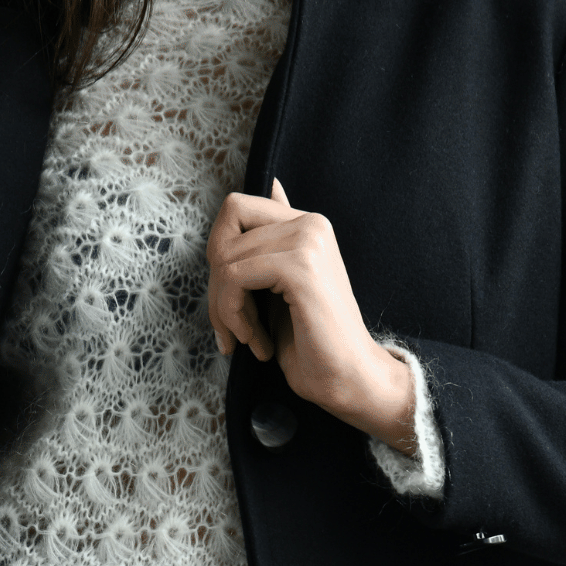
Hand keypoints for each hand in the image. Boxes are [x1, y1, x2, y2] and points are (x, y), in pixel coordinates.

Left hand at [207, 180, 417, 455]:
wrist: (349, 379)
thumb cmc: (314, 345)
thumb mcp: (278, 289)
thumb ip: (270, 245)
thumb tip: (272, 186)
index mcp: (306, 225)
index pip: (236, 210)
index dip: (220, 258)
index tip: (230, 303)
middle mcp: (310, 224)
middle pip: (225, 231)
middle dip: (216, 284)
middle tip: (231, 327)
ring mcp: (307, 241)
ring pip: (225, 258)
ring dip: (225, 309)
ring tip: (249, 340)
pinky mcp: (300, 266)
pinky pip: (234, 277)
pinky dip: (234, 315)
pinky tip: (257, 342)